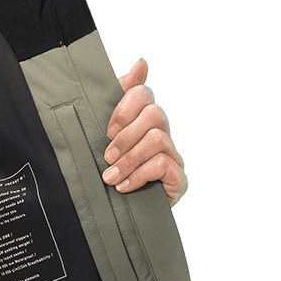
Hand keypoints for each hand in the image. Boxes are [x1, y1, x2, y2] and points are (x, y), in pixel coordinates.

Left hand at [103, 59, 187, 205]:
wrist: (116, 217)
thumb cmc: (109, 173)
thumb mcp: (102, 138)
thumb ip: (114, 100)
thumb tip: (142, 63)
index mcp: (143, 120)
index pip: (143, 94)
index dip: (124, 108)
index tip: (106, 130)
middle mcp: (162, 134)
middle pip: (154, 114)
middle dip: (125, 136)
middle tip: (106, 156)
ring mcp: (173, 156)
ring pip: (158, 139)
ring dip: (129, 159)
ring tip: (110, 177)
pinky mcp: (178, 179)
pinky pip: (163, 165)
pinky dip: (139, 175)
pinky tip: (124, 187)